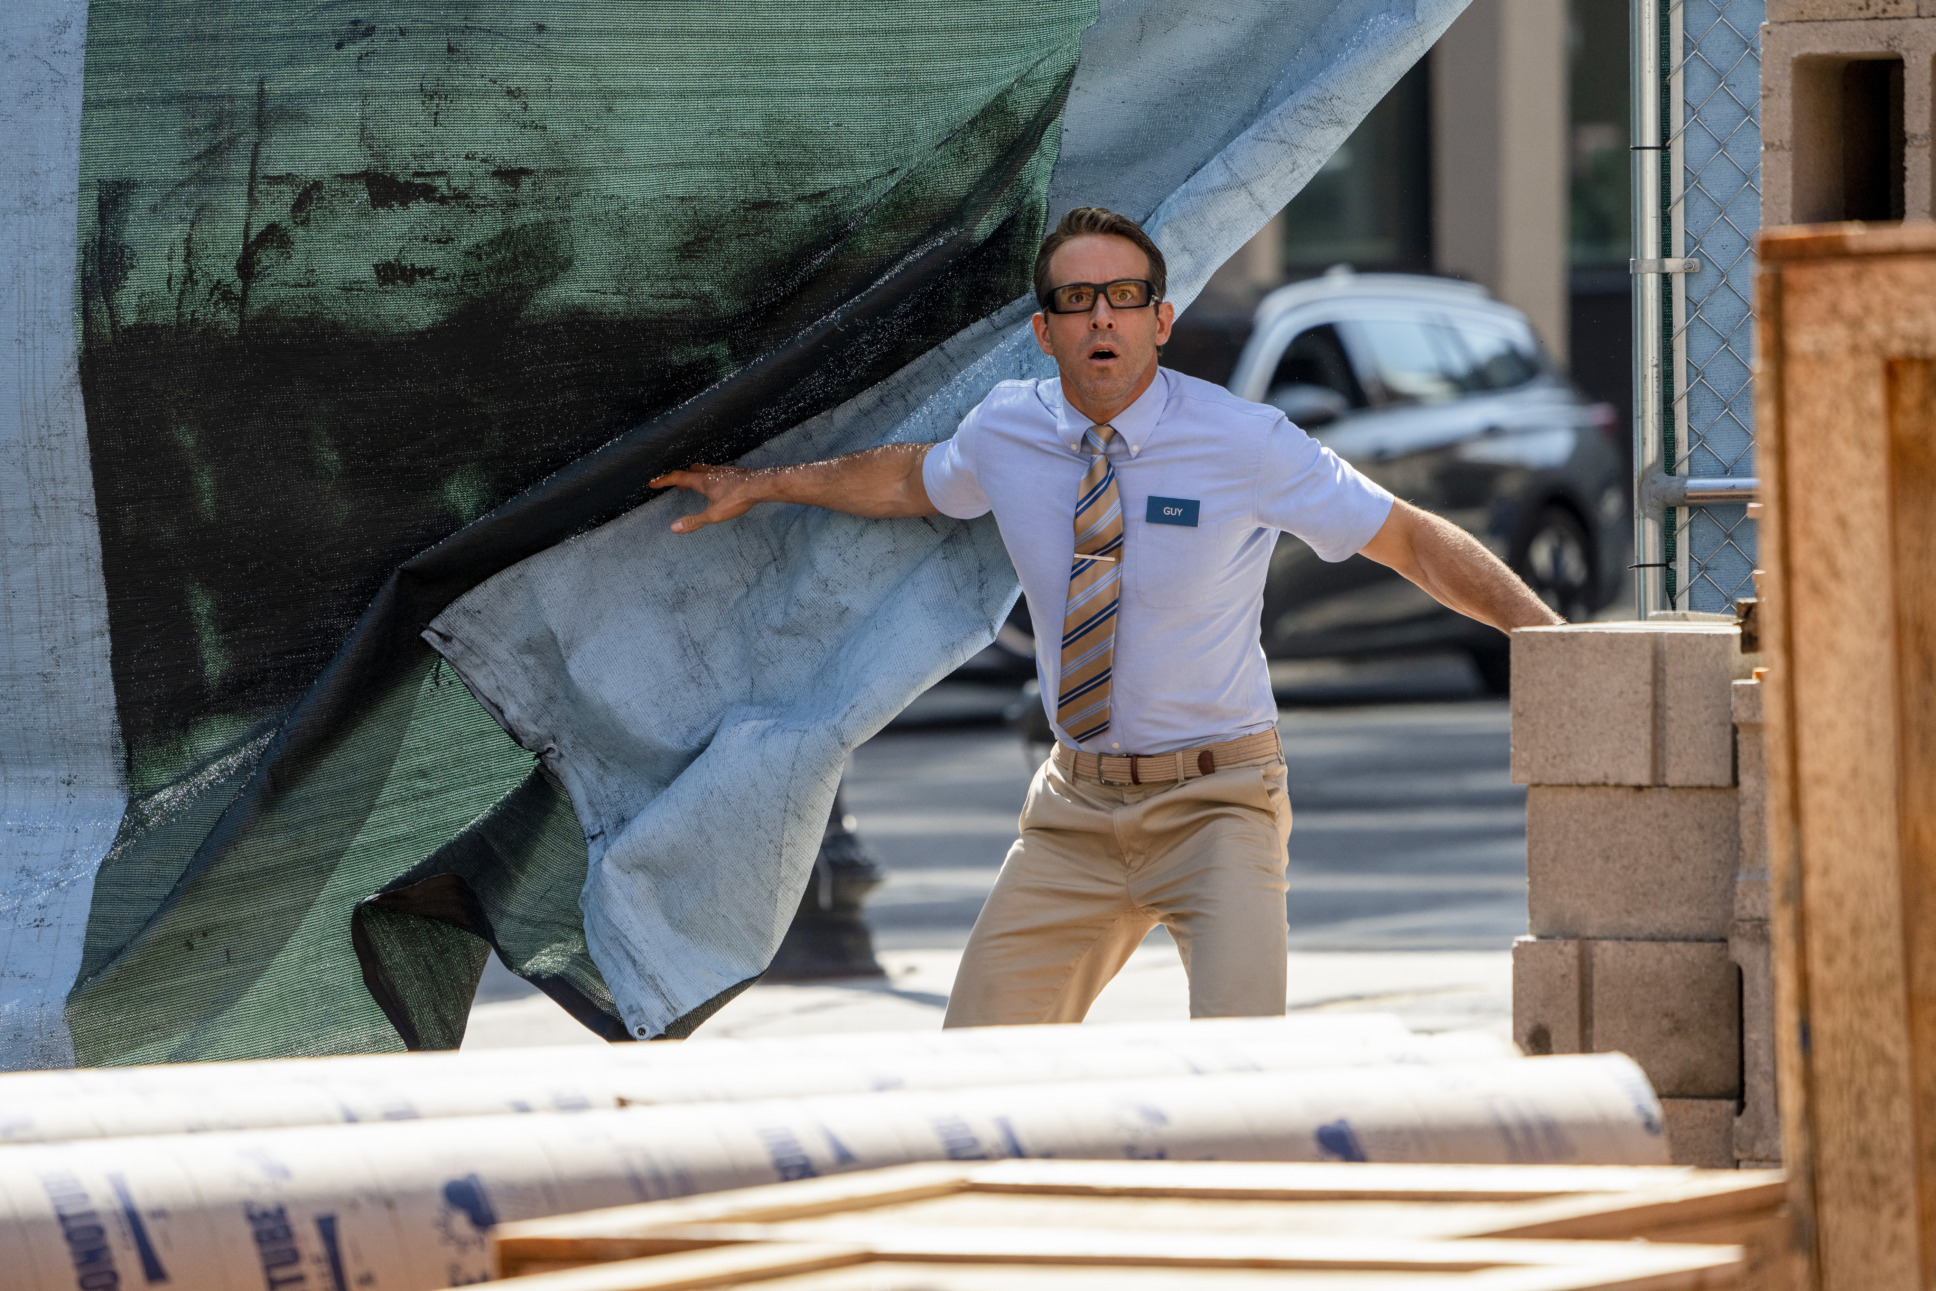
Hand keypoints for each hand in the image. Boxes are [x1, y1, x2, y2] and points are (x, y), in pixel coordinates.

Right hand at [649, 463, 764, 533]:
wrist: (761, 485)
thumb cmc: (738, 499)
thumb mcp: (714, 514)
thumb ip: (694, 521)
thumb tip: (674, 527)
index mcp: (702, 481)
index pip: (677, 478)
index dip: (663, 481)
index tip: (653, 483)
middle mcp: (710, 473)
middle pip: (690, 471)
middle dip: (680, 478)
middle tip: (677, 488)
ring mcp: (723, 471)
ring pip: (704, 469)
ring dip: (695, 476)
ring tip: (695, 485)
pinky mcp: (734, 472)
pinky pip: (717, 471)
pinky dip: (710, 476)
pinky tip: (718, 485)